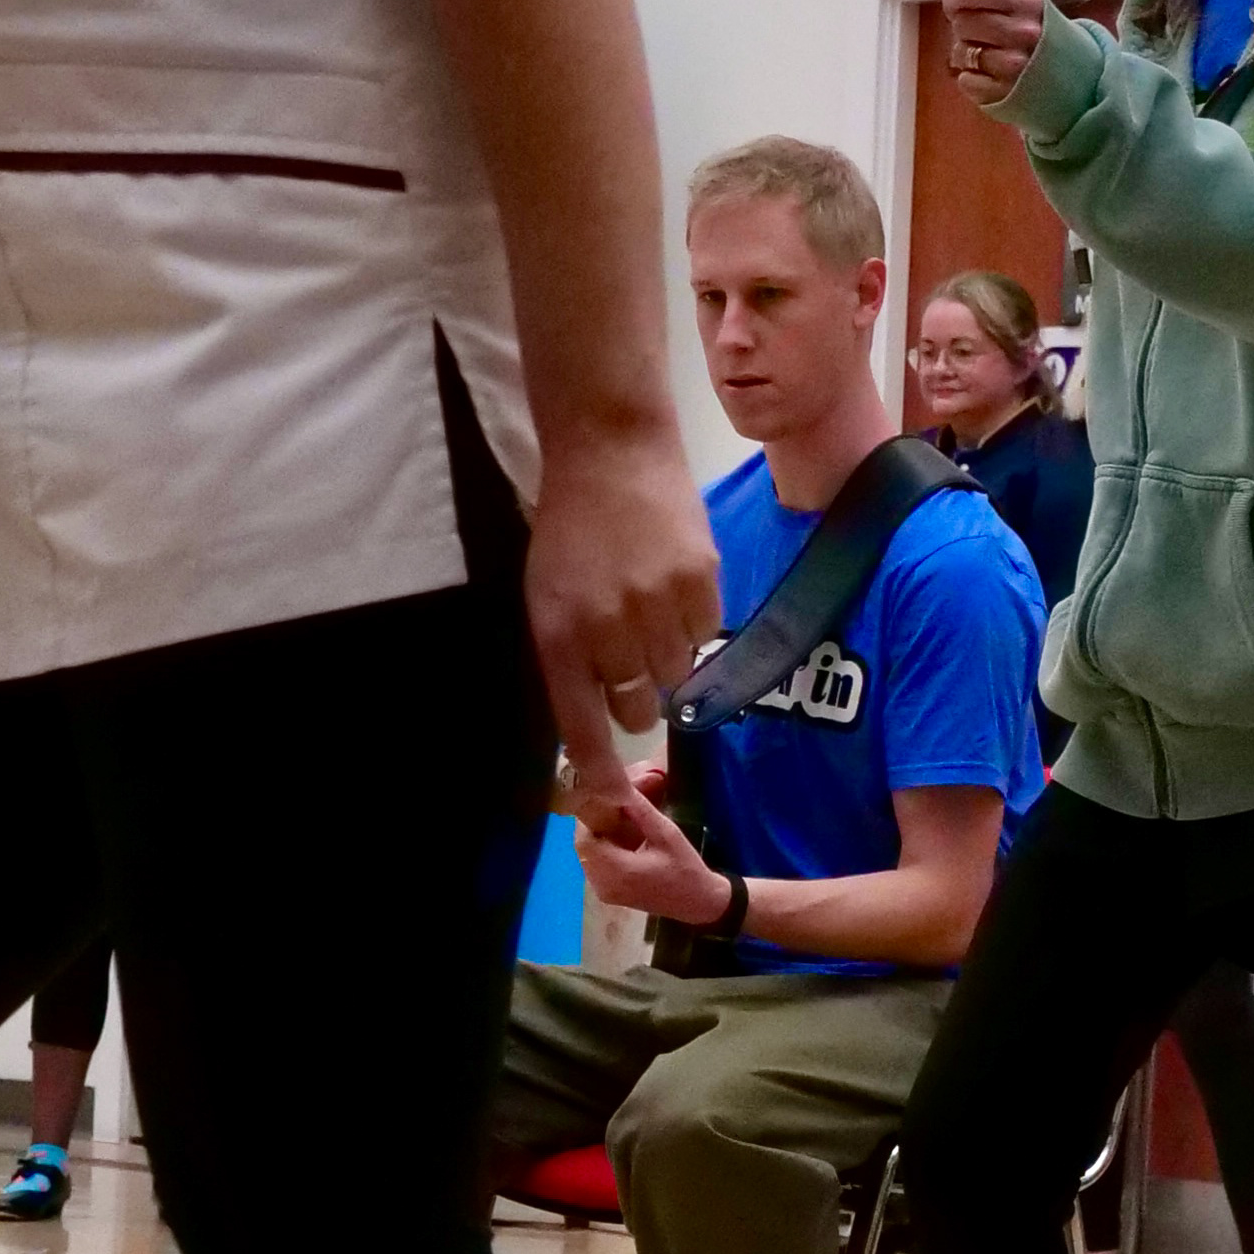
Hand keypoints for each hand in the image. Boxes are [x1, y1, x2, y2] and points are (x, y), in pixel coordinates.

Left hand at [524, 436, 717, 827]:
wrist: (610, 452)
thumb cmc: (571, 529)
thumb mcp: (547, 598)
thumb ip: (569, 659)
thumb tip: (595, 720)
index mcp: (559, 637)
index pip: (582, 727)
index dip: (600, 772)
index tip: (610, 802)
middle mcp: (607, 631)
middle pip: (637, 708)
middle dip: (635, 695)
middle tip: (630, 654)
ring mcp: (657, 608)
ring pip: (677, 673)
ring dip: (667, 655)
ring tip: (651, 608)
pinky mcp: (701, 583)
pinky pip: (707, 633)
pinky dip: (694, 621)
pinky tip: (674, 584)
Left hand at [569, 786, 728, 921]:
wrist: (698, 903)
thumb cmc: (685, 869)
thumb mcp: (666, 833)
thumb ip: (641, 811)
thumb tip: (621, 788)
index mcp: (617, 871)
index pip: (585, 838)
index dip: (590, 816)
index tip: (603, 799)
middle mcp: (603, 884)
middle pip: (583, 846)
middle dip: (594, 823)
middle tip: (610, 805)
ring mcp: (604, 892)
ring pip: (587, 856)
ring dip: (598, 835)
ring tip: (616, 818)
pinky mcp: (608, 894)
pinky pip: (595, 866)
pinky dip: (603, 849)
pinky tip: (619, 837)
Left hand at [939, 0, 1044, 106]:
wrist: (1077, 78)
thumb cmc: (1041, 35)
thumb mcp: (1020, 4)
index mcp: (1027, 1)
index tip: (956, 7)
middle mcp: (1024, 32)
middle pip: (961, 22)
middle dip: (963, 28)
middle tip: (982, 35)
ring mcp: (1016, 65)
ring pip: (960, 52)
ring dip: (966, 55)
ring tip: (988, 55)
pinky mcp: (1006, 93)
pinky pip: (965, 81)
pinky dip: (971, 79)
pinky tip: (990, 76)